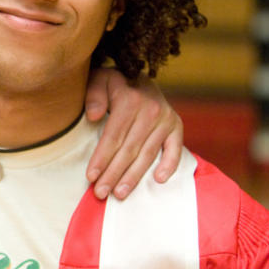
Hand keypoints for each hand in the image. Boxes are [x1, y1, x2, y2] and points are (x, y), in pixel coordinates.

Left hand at [84, 68, 183, 199]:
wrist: (137, 74)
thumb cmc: (111, 83)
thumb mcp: (98, 81)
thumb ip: (94, 95)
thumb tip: (94, 116)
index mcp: (130, 100)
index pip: (113, 136)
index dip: (101, 158)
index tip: (91, 177)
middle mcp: (151, 110)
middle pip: (129, 149)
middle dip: (114, 174)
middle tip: (101, 193)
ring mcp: (166, 119)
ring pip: (147, 154)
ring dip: (134, 176)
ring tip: (120, 194)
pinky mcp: (177, 126)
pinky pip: (174, 149)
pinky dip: (169, 165)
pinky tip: (158, 180)